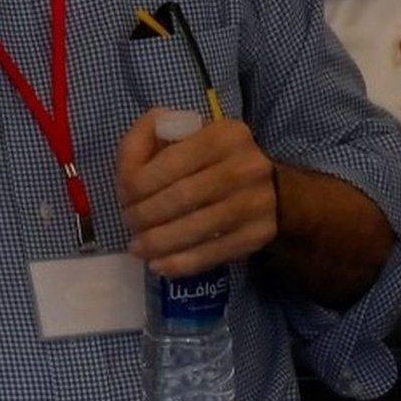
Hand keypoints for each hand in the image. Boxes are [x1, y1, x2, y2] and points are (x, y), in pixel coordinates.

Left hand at [116, 108, 277, 276]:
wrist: (276, 190)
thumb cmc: (219, 160)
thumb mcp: (192, 136)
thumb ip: (152, 136)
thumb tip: (127, 161)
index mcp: (224, 135)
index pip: (167, 161)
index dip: (134, 184)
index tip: (124, 196)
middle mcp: (245, 167)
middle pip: (178, 197)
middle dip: (142, 215)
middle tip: (130, 223)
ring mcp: (255, 203)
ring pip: (193, 227)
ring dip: (156, 242)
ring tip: (138, 247)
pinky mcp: (257, 234)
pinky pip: (211, 253)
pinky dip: (179, 263)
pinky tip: (160, 265)